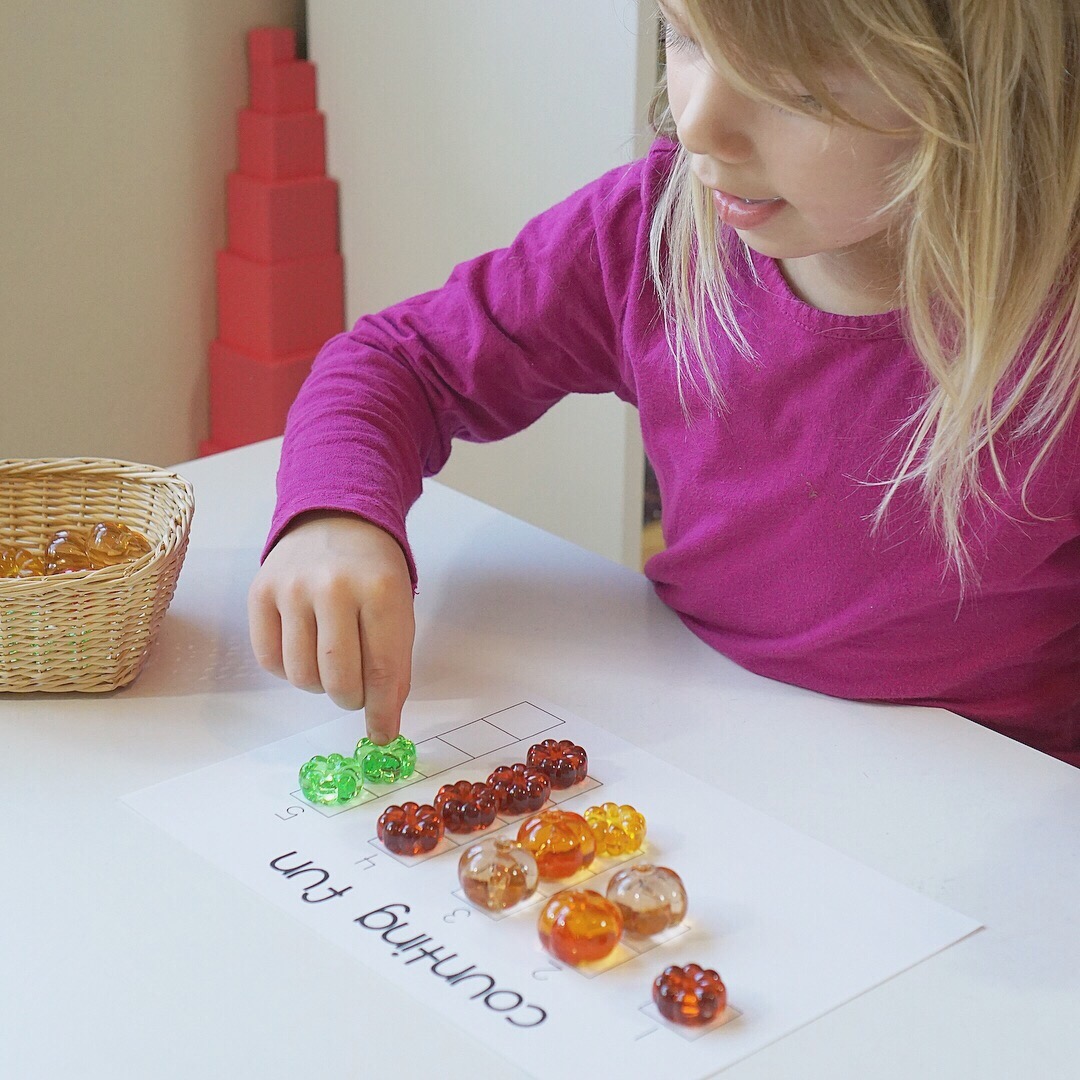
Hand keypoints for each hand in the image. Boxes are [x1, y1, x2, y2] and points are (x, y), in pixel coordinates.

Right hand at [248, 511, 413, 743]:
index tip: (383, 733)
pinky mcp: (260, 592)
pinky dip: (289, 670)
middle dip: (351, 699)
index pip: (382, 669)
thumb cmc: (373, 572)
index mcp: (379, 590)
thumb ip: (395, 665)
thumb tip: (384, 726)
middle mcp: (333, 587)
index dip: (383, 711)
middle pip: (338, 679)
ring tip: (332, 662)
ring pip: (301, 676)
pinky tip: (305, 650)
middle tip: (356, 691)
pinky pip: (269, 660)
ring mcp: (292, 588)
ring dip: (320, 686)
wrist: (335, 519)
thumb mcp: (399, 609)